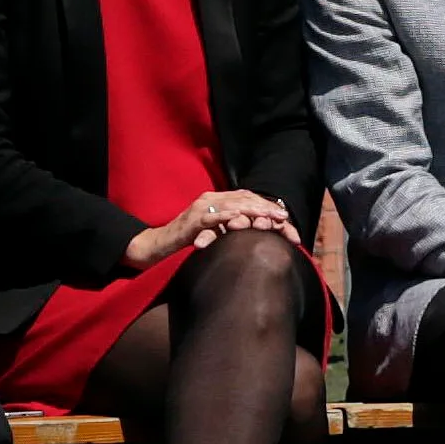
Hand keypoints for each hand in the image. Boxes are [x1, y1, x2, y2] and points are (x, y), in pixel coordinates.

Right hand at [122, 189, 297, 270]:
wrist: (157, 245)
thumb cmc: (185, 241)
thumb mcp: (213, 233)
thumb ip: (229, 229)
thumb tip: (254, 235)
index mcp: (217, 200)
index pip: (248, 199)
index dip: (268, 207)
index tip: (287, 221)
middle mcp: (211, 198)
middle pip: (246, 199)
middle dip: (268, 210)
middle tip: (287, 221)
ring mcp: (202, 207)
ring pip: (235, 204)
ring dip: (256, 211)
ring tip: (274, 220)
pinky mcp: (194, 219)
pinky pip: (216, 216)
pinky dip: (232, 217)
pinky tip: (246, 221)